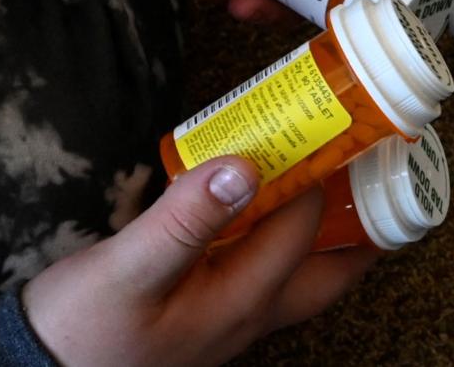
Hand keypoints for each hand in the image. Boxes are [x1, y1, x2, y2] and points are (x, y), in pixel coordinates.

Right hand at [21, 156, 378, 366]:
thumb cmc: (80, 332)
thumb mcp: (129, 270)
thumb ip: (187, 218)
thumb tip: (246, 164)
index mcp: (241, 301)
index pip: (304, 226)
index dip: (326, 173)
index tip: (340, 121)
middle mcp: (246, 315)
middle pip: (326, 272)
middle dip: (360, 224)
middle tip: (373, 169)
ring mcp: (224, 319)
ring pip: (295, 272)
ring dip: (319, 228)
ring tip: (327, 175)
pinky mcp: (199, 314)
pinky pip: (258, 271)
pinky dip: (273, 235)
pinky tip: (254, 203)